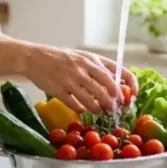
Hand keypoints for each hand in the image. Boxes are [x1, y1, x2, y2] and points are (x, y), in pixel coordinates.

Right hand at [22, 44, 137, 113]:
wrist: (33, 57)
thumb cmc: (59, 57)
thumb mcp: (80, 56)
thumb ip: (96, 67)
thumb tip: (115, 82)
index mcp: (91, 58)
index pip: (118, 71)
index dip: (130, 84)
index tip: (133, 94)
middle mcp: (83, 68)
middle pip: (107, 89)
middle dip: (113, 102)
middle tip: (113, 107)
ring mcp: (71, 80)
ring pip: (93, 100)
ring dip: (98, 108)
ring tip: (98, 110)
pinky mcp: (59, 90)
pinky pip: (76, 105)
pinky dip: (81, 109)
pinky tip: (82, 109)